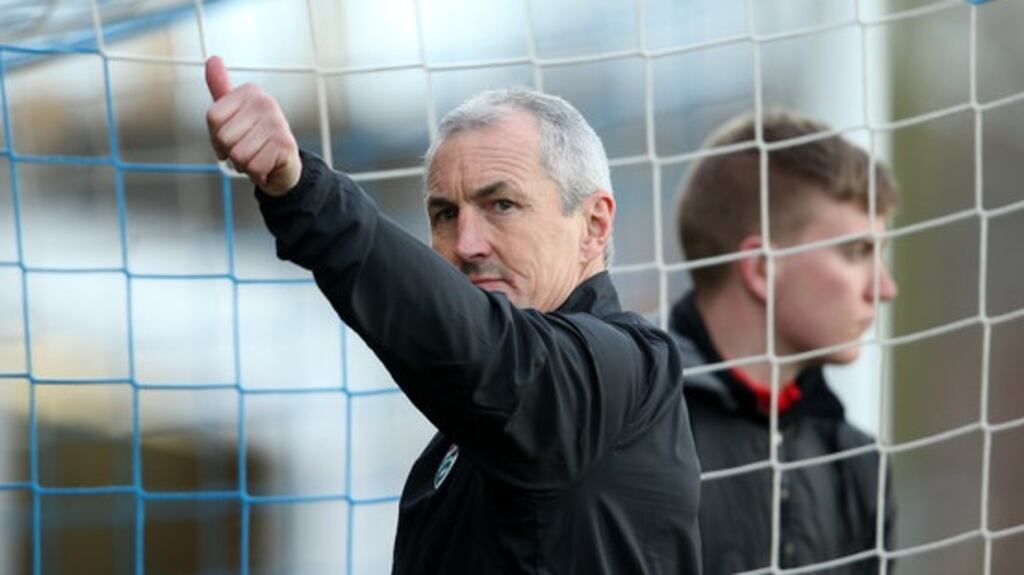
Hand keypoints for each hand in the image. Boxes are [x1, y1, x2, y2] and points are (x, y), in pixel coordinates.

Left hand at [205, 56, 301, 196]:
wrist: (283, 166)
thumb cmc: (254, 139)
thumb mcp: (233, 112)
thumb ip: (220, 87)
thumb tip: (213, 58)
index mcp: (250, 91)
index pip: (213, 118)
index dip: (216, 137)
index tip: (233, 137)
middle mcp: (266, 102)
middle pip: (224, 137)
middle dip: (230, 152)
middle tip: (248, 150)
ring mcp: (277, 122)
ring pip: (238, 154)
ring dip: (244, 165)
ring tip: (258, 158)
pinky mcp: (285, 145)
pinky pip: (253, 166)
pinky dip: (257, 173)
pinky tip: (267, 166)